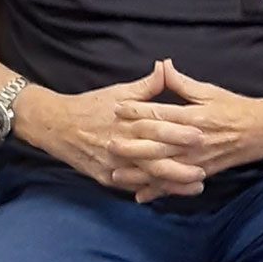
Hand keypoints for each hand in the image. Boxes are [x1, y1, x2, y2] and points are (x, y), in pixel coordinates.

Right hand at [14, 62, 204, 196]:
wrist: (58, 125)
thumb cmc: (92, 105)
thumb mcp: (119, 91)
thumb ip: (146, 85)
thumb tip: (164, 67)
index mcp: (127, 121)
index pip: (157, 127)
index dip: (179, 132)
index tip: (200, 135)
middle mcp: (122, 144)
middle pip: (155, 157)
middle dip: (181, 165)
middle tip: (204, 168)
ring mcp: (114, 164)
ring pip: (147, 177)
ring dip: (172, 183)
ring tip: (195, 186)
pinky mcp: (106, 178)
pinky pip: (132, 187)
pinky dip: (151, 191)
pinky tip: (169, 194)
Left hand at [112, 59, 262, 202]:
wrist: (259, 131)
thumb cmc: (233, 107)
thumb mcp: (208, 90)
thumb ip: (182, 82)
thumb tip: (163, 64)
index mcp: (193, 116)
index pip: (159, 113)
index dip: (136, 110)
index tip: (116, 108)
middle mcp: (193, 140)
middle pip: (156, 143)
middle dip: (130, 144)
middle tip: (108, 142)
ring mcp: (196, 159)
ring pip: (162, 167)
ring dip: (138, 170)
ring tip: (115, 171)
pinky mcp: (200, 172)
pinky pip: (175, 183)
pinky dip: (158, 190)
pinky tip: (140, 195)